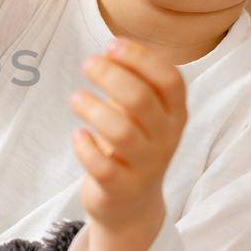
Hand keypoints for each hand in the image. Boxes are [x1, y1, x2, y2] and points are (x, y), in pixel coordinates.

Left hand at [69, 39, 186, 240]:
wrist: (132, 205)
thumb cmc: (133, 145)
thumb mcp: (140, 113)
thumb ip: (132, 82)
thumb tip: (110, 49)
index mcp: (175, 114)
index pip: (170, 80)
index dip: (141, 59)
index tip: (111, 45)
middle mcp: (165, 139)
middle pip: (141, 100)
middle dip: (110, 76)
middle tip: (86, 64)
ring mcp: (146, 166)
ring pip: (121, 132)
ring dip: (93, 109)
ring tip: (75, 98)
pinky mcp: (121, 188)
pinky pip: (102, 166)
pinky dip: (85, 146)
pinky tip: (78, 135)